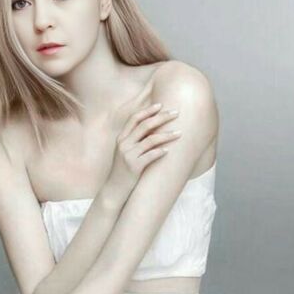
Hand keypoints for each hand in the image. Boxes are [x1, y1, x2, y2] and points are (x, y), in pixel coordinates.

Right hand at [104, 80, 181, 202]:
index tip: (161, 105)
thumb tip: (152, 128)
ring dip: (167, 135)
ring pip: (151, 140)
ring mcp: (128, 155)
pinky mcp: (134, 167)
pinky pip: (151, 156)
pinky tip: (168, 151)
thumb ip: (134, 140)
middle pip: (145, 125)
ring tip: (179, 133)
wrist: (113, 189)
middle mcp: (123, 144)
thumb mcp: (125, 152)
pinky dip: (161, 152)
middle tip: (176, 113)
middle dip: (162, 117)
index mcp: (121, 138)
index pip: (134, 118)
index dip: (148, 110)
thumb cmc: (122, 170)